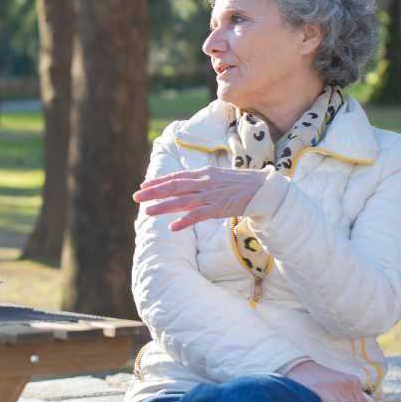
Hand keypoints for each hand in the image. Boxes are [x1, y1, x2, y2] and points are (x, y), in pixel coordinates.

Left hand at [132, 166, 266, 230]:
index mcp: (205, 174)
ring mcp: (211, 195)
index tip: (143, 185)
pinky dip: (185, 221)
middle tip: (136, 196)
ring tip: (147, 212)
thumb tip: (188, 186)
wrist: (264, 189)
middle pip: (174, 187)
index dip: (159, 181)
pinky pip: (198, 215)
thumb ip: (203, 181)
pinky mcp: (219, 208)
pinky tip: (172, 227)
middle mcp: (205, 183)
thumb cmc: (243, 184)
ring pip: (182, 201)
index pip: (177, 177)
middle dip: (154, 192)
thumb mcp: (220, 177)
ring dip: (163, 207)